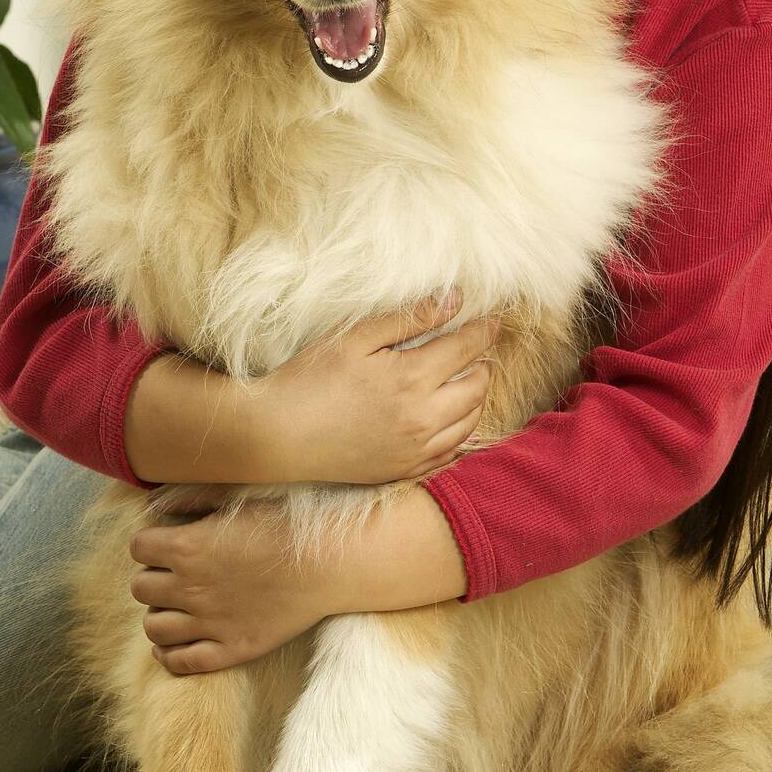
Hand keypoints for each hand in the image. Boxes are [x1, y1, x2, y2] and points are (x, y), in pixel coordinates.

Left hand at [129, 493, 336, 674]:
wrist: (328, 561)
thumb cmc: (286, 523)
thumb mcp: (236, 499)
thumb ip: (191, 499)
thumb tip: (153, 501)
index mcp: (187, 547)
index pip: (138, 548)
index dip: (150, 543)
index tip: (166, 542)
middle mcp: (190, 588)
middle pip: (140, 588)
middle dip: (152, 577)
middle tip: (174, 572)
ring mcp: (209, 624)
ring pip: (153, 628)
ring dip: (159, 613)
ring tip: (176, 604)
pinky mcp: (231, 649)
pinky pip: (181, 663)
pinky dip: (169, 655)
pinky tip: (175, 642)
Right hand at [254, 293, 501, 486]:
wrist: (277, 436)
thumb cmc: (310, 379)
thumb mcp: (356, 338)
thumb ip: (409, 319)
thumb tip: (453, 301)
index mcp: (411, 379)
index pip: (465, 349)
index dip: (483, 331)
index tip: (494, 320)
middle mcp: (422, 419)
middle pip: (476, 387)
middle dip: (484, 364)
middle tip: (479, 350)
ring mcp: (415, 450)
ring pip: (470, 422)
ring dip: (477, 398)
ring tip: (470, 379)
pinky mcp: (404, 470)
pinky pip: (451, 452)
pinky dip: (462, 431)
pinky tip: (455, 419)